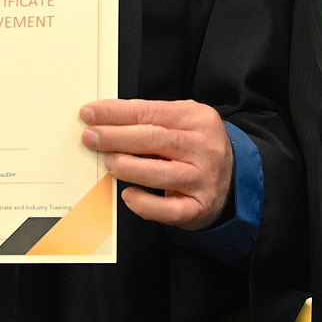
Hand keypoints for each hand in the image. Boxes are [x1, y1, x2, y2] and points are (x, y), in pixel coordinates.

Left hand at [79, 99, 233, 230]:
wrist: (232, 181)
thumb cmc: (194, 148)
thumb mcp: (182, 123)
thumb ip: (151, 120)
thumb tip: (105, 120)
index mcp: (197, 118)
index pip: (151, 112)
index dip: (117, 113)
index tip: (89, 114)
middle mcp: (203, 147)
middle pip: (155, 139)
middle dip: (117, 137)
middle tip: (90, 138)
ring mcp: (203, 178)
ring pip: (161, 173)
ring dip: (129, 167)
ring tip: (108, 163)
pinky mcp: (199, 207)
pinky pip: (168, 209)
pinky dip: (145, 204)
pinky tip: (128, 195)